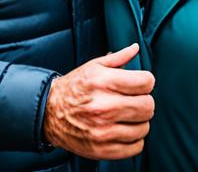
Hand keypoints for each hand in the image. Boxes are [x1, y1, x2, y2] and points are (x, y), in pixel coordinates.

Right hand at [42, 43, 154, 159]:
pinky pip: (135, 147)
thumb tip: (135, 48)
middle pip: (148, 106)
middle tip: (135, 101)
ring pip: (144, 127)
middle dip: (144, 102)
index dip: (146, 82)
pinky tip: (123, 130)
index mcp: (103, 82)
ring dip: (139, 122)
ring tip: (126, 116)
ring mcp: (103, 130)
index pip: (146, 82)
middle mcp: (104, 107)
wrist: (49, 113)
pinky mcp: (103, 149)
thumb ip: (118, 57)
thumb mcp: (93, 66)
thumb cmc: (74, 88)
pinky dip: (134, 139)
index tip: (140, 85)